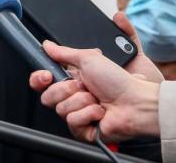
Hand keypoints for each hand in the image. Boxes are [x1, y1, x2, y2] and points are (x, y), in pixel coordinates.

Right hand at [28, 12, 163, 141]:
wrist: (135, 102)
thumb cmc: (119, 80)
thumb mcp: (90, 57)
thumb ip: (64, 52)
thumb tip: (47, 45)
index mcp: (71, 80)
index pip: (42, 82)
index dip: (39, 79)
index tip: (46, 76)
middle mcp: (72, 97)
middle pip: (48, 97)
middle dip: (66, 90)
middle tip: (84, 86)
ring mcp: (77, 114)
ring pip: (61, 109)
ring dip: (81, 102)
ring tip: (97, 100)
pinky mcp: (83, 130)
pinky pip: (72, 122)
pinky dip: (88, 114)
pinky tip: (100, 112)